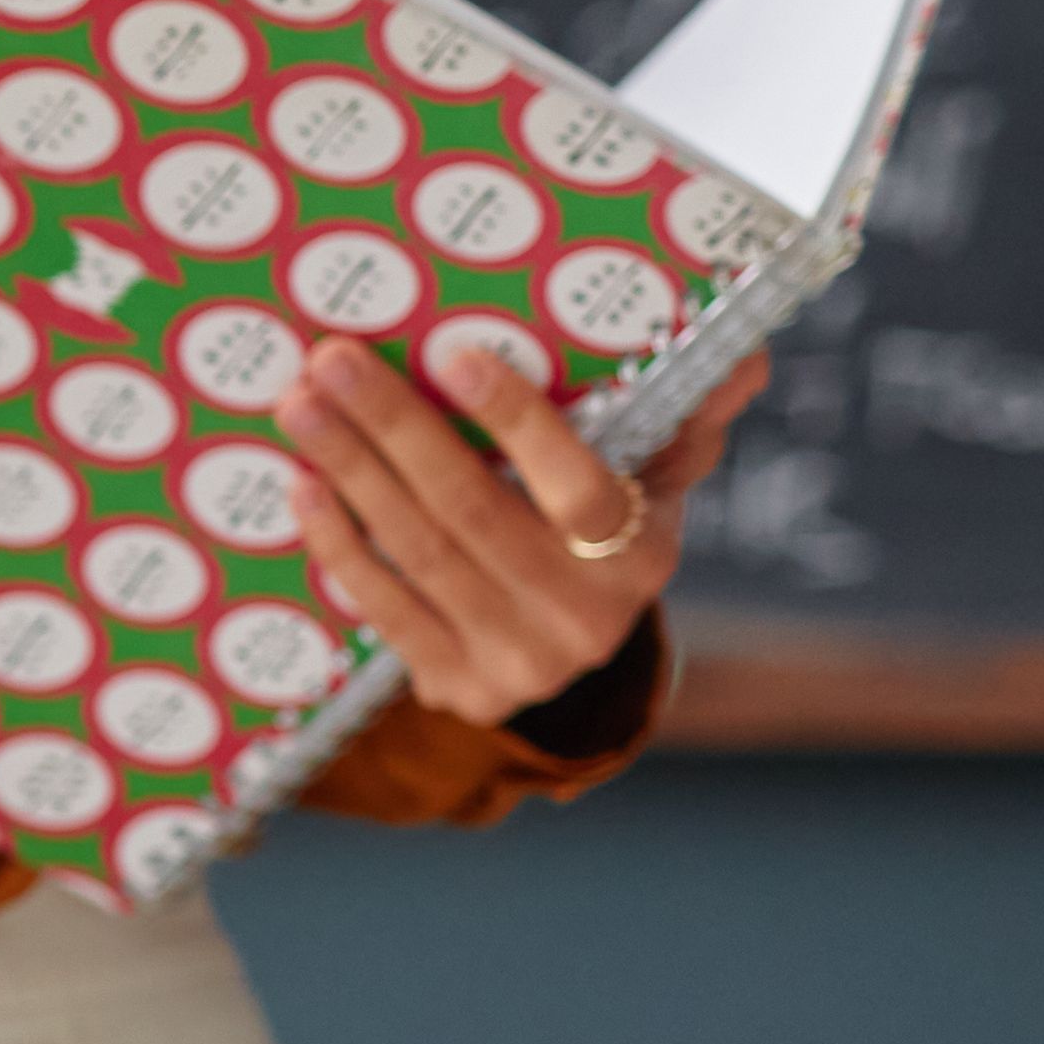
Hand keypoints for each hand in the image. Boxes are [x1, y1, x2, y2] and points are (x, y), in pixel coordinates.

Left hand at [285, 341, 757, 722]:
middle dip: (393, 429)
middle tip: (330, 362)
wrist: (574, 652)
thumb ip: (686, 414)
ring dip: (349, 474)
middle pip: (471, 511)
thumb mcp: (657, 476)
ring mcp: (518, 662)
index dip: (515, 421)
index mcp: (642, 553)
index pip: (577, 486)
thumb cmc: (606, 530)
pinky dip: (338, 542)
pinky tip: (303, 485)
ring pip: (418, 553)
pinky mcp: (458, 689)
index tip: (451, 355)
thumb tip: (742, 357)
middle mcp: (585, 617)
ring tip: (300, 407)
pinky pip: (384, 609)